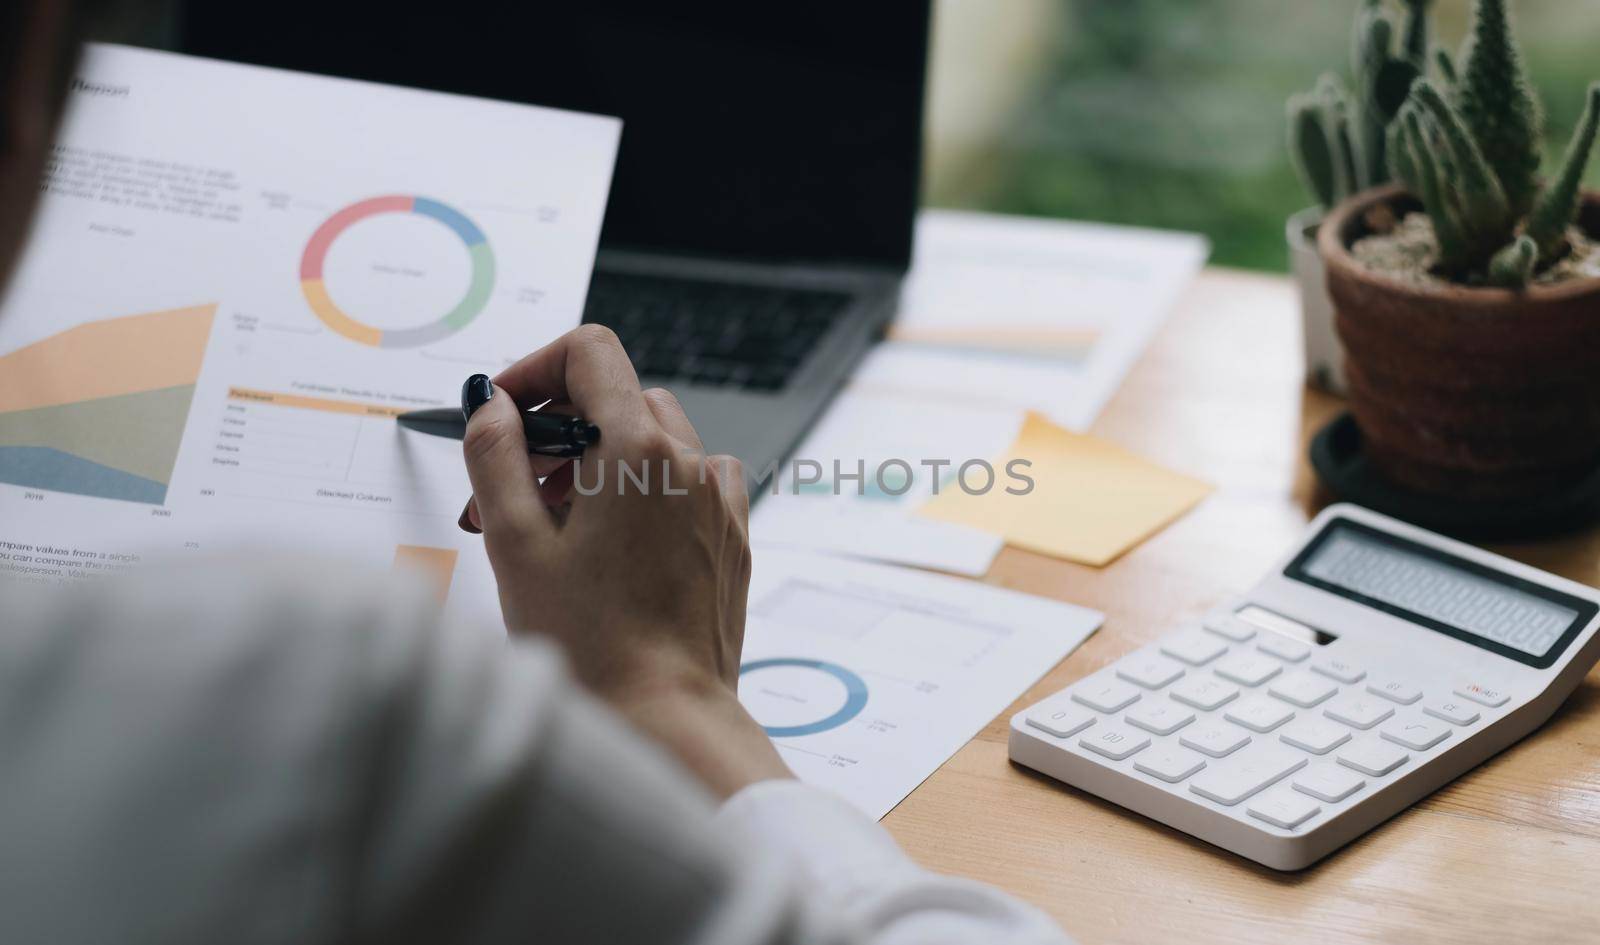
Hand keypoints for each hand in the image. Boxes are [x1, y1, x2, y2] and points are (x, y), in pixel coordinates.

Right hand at [459, 325, 789, 796]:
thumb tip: (493, 405)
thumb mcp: (515, 544)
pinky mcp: (732, 536)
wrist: (666, 717)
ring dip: (599, 462)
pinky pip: (687, 483)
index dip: (537, 369)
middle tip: (510, 491)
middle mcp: (691, 462)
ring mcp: (719, 499)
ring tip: (553, 529)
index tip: (505, 413)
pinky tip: (612, 548)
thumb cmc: (590, 644)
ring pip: (654, 440)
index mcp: (637, 449)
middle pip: (619, 396)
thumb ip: (495, 457)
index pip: (590, 352)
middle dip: (558, 429)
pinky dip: (646, 493)